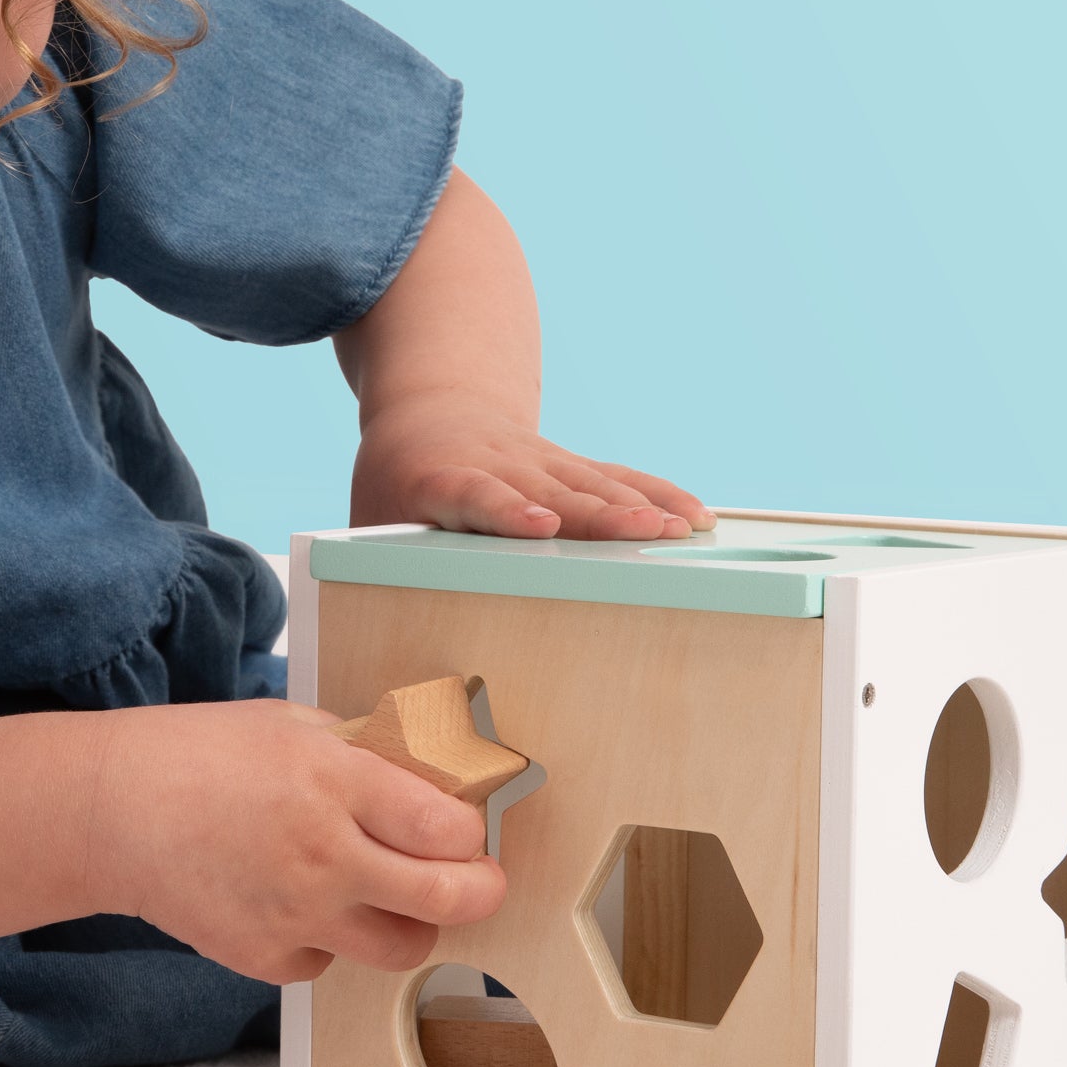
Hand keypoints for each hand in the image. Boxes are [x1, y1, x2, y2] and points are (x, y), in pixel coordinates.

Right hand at [86, 700, 505, 984]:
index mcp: (334, 781)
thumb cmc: (196, 754)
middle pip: (447, 898)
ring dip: (413, 921)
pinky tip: (298, 899)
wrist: (111, 811)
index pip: (448, 828)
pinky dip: (330, 937)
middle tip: (479, 881)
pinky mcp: (266, 958)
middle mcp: (323, 855)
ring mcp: (295, 915)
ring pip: (403, 947)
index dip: (472, 832)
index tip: (468, 829)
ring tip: (392, 893)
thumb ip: (363, 756)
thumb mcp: (291, 724)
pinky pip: (331, 961)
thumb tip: (430, 782)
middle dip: (480, 890)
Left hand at [353, 389, 714, 540]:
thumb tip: (380, 659)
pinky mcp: (568, 465)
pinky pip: (617, 478)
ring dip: (640, 506)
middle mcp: (498, 466)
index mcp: (441, 480)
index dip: (509, 511)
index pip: (477, 496)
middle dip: (600, 515)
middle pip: (552, 492)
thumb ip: (375, 573)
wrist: (430, 407)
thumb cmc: (395, 483)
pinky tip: (696, 516)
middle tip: (647, 533)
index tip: (540, 526)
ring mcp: (539, 461)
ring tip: (683, 530)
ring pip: (593, 483)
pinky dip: (658, 495)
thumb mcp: (371, 520)